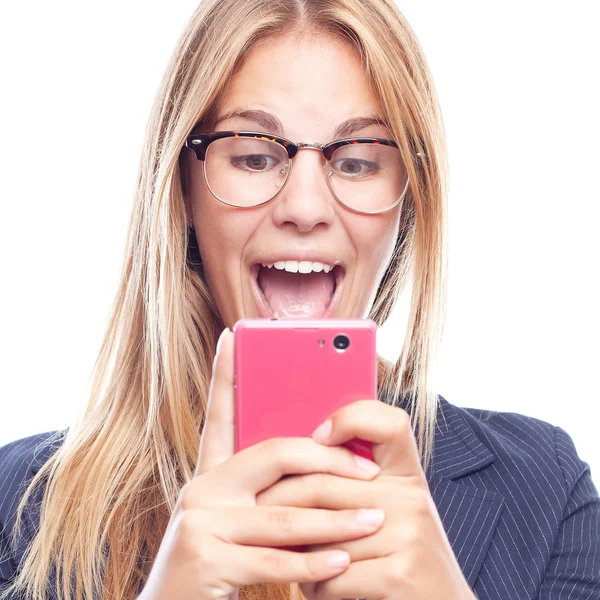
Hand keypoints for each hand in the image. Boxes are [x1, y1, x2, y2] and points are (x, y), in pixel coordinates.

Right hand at [139, 330, 384, 599]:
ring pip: (282, 513)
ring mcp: (199, 520)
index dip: (222, 373)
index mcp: (212, 473)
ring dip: (335, 521)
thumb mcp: (238, 518)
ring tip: (374, 520)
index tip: (231, 335)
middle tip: (369, 474)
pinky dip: (313, 563)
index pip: (219, 414)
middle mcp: (202, 487)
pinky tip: (342, 563)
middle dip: (328, 461)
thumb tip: (321, 461)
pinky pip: (272, 557)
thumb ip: (267, 490)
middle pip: (274, 455)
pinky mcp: (203, 558)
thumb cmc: (218, 564)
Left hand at [256, 400, 476, 599]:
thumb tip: (296, 464)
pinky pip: (333, 576)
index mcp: (407, 475)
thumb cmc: (402, 556)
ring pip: (322, 536)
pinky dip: (314, 586)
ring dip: (294, 554)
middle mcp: (411, 497)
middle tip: (255, 512)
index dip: (351, 418)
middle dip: (278, 502)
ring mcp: (410, 534)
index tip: (317, 437)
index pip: (390, 422)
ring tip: (283, 557)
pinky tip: (312, 587)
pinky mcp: (401, 574)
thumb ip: (357, 484)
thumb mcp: (392, 508)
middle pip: (324, 483)